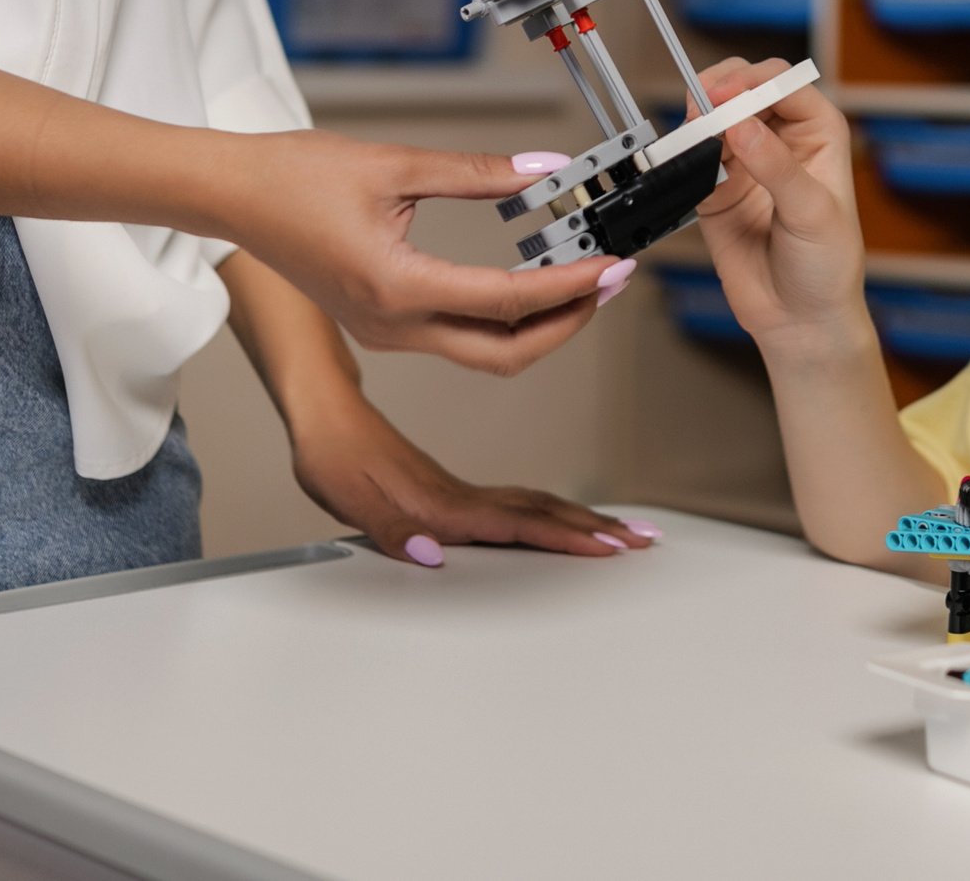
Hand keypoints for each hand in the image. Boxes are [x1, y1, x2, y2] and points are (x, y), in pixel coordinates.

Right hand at [224, 131, 619, 374]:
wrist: (230, 195)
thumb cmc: (294, 177)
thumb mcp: (395, 165)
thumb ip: (478, 173)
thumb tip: (546, 168)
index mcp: (397, 287)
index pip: (508, 301)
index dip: (572, 286)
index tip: (613, 266)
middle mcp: (392, 325)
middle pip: (505, 352)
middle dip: (568, 323)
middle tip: (610, 282)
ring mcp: (385, 332)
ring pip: (483, 352)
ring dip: (539, 326)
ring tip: (582, 282)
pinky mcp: (380, 325)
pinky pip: (457, 338)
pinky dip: (502, 319)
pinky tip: (530, 283)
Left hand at [290, 395, 655, 564]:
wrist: (324, 414)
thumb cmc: (331, 453)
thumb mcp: (346, 494)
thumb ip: (388, 528)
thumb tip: (429, 555)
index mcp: (442, 503)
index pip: (518, 523)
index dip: (565, 538)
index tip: (609, 548)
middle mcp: (461, 497)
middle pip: (544, 511)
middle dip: (598, 529)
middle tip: (645, 540)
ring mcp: (462, 492)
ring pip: (538, 505)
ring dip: (585, 520)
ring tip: (625, 532)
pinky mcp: (455, 491)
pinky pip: (520, 502)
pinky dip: (554, 512)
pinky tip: (565, 518)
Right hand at [692, 58, 869, 346]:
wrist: (800, 319)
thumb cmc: (828, 266)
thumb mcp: (812, 212)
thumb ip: (776, 167)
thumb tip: (741, 126)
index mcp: (819, 133)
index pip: (784, 86)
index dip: (755, 82)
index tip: (728, 96)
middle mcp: (782, 139)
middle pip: (746, 89)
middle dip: (722, 88)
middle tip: (703, 105)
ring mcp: (747, 161)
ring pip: (716, 116)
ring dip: (700, 116)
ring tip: (693, 131)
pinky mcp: (716, 187)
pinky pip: (695, 154)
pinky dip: (685, 149)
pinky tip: (685, 154)